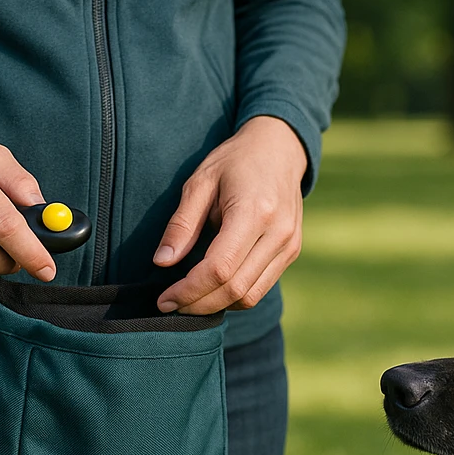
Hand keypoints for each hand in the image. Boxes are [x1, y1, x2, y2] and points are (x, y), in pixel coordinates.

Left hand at [153, 116, 307, 313]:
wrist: (280, 149)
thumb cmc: (235, 161)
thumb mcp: (200, 183)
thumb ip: (182, 224)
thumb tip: (162, 262)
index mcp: (253, 212)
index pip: (219, 269)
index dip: (189, 291)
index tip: (164, 300)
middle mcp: (277, 233)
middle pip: (235, 289)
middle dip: (199, 304)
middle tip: (171, 305)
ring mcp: (288, 245)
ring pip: (250, 296)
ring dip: (216, 305)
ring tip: (189, 300)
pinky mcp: (291, 252)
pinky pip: (260, 288)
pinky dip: (234, 296)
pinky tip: (212, 289)